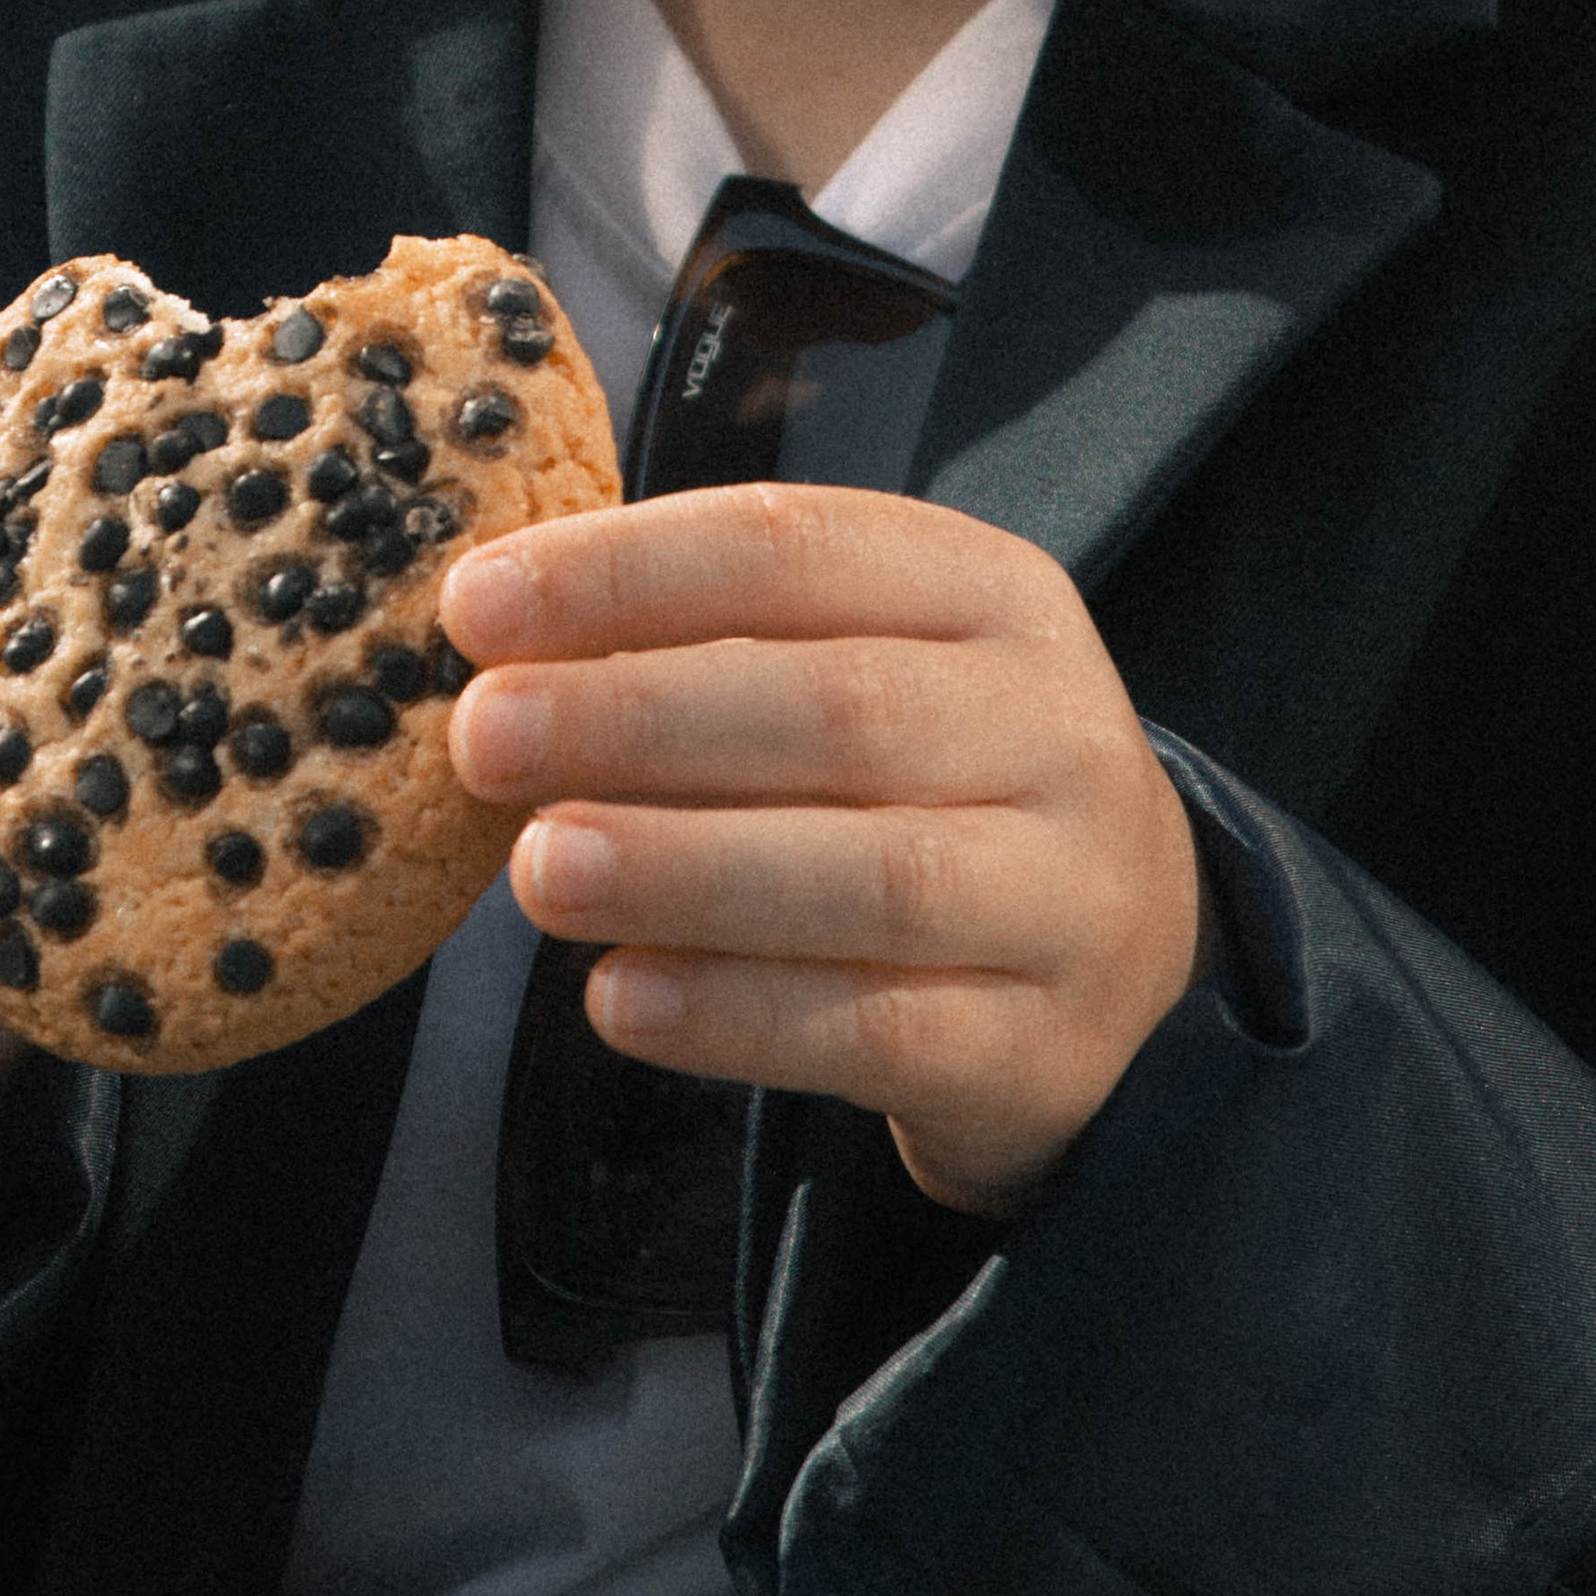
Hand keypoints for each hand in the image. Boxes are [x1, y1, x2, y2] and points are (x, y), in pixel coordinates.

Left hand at [440, 484, 1214, 1216]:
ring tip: (536, 869)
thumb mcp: (857, 666)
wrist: (1120, 962)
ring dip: (681, 868)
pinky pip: (881, 1030)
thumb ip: (707, 644)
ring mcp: (1069, 895)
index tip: (475, 607)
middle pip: (836, 707)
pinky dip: (736, 1015)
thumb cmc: (923, 782)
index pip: (797, 547)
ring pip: (871, 877)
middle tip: (485, 737)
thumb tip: (494, 642)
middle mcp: (1053, 728)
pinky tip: (619, 998)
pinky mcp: (1046, 1048)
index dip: (626, 570)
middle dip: (637, 717)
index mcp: (991, 593)